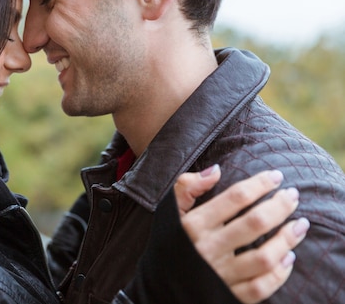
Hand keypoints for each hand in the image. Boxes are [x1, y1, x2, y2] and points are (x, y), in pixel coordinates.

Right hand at [174, 166, 308, 303]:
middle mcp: (207, 248)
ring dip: (287, 239)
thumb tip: (215, 170)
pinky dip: (279, 274)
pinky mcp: (228, 295)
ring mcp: (219, 274)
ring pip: (264, 257)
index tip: (276, 176)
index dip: (260, 184)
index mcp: (193, 225)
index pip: (235, 197)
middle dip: (280, 206)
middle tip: (293, 195)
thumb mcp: (169, 212)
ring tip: (300, 225)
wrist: (160, 287)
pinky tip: (288, 257)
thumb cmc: (169, 243)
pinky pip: (261, 287)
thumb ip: (186, 187)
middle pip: (255, 223)